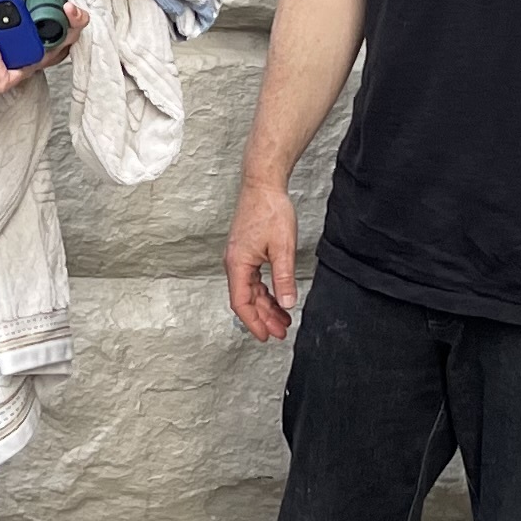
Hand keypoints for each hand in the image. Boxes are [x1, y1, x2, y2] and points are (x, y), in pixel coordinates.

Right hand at [225, 180, 300, 340]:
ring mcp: (239, 257)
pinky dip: (265, 291)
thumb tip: (287, 303)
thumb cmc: (269, 210)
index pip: (242, 303)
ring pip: (251, 290)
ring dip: (266, 305)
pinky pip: (253, 279)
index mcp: (238, 264)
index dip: (254, 322)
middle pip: (246, 299)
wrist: (263, 185)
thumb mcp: (282, 248)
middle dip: (264, 317)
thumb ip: (284, 278)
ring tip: (284, 318)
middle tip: (281, 331)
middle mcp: (234, 263)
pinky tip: (277, 297)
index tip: (267, 336)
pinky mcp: (246, 251)